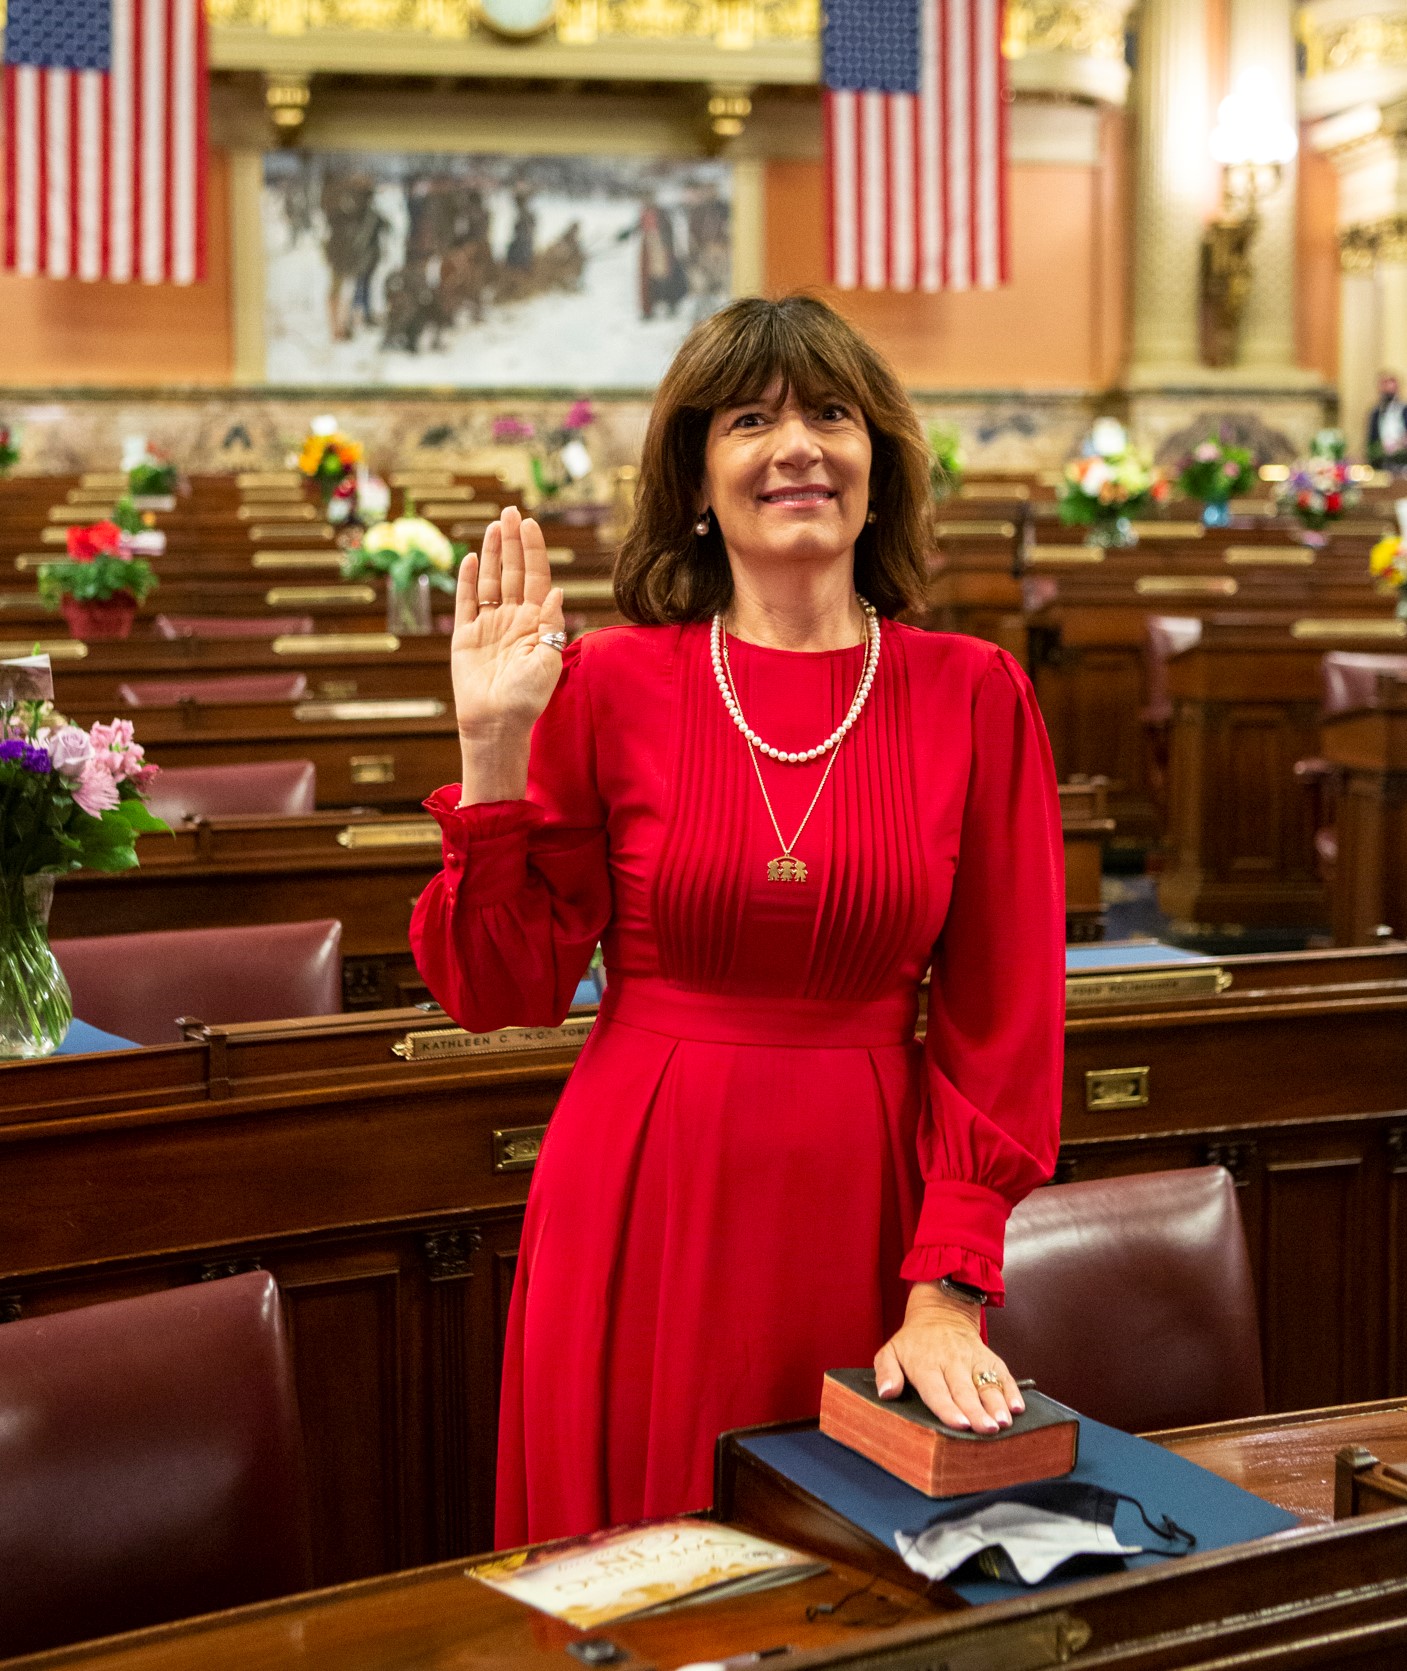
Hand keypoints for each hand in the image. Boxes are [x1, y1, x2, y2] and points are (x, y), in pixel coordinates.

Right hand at [451, 506, 566, 801]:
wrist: (497, 723)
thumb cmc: (527, 698)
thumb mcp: (549, 659)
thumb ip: (552, 624)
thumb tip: (558, 590)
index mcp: (536, 623)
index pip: (536, 578)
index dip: (534, 550)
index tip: (530, 524)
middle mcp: (513, 619)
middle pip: (513, 572)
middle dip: (513, 542)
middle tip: (510, 511)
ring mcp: (489, 626)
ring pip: (491, 581)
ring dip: (493, 553)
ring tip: (494, 525)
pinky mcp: (466, 636)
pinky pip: (466, 603)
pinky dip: (468, 580)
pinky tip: (472, 559)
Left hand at [873, 1282, 1023, 1433]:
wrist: (940, 1312)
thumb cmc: (913, 1342)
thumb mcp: (890, 1352)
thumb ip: (885, 1372)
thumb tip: (886, 1393)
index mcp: (925, 1365)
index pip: (936, 1391)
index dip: (948, 1408)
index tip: (959, 1424)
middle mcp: (951, 1362)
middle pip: (965, 1391)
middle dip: (977, 1412)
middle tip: (987, 1429)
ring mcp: (973, 1359)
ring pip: (987, 1383)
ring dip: (997, 1403)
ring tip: (1004, 1422)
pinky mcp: (989, 1357)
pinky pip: (1003, 1373)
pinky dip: (1012, 1390)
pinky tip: (1018, 1407)